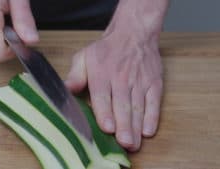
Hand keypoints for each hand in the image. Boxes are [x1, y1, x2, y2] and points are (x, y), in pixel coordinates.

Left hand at [65, 0, 166, 150]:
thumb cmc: (106, 49)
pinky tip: (148, 131)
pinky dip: (152, 117)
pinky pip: (154, 102)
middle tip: (124, 144)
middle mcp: (121, 79)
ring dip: (136, 126)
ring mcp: (140, 82)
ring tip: (134, 143)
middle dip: (124, 126)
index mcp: (102, 74)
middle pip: (122, 105)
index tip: (107, 128)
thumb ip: (75, 75)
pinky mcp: (154, 83)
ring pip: (138, 107)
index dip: (105, 112)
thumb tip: (66, 90)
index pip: (103, 96)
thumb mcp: (84, 56)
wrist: (134, 33)